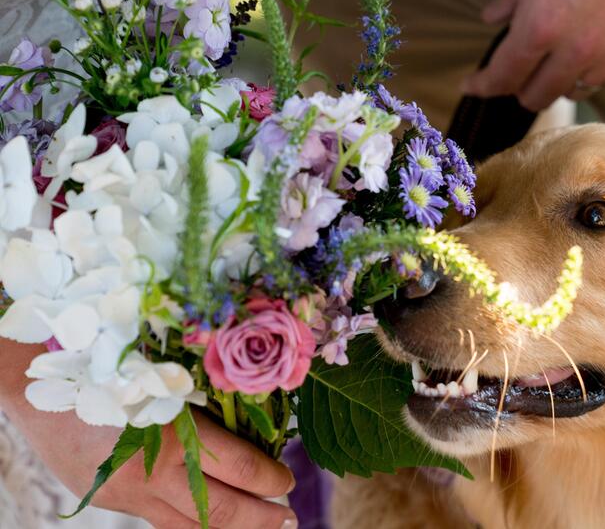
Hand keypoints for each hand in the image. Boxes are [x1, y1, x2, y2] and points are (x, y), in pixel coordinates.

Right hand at [0, 341, 297, 528]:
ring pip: (191, 526)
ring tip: (261, 526)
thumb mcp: (165, 380)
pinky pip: (161, 521)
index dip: (271, 478)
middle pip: (222, 509)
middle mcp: (152, 471)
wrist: (40, 383)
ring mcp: (129, 492)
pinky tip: (211, 521)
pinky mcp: (111, 499)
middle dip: (262, 516)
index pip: (240, 468)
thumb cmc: (110, 366)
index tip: (288, 478)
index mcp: (173, 433)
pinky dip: (192, 524)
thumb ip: (205, 406)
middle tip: (289, 516)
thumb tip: (256, 425)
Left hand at [461, 0, 604, 110]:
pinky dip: (592, 73)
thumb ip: (511, 1)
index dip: (482, 84)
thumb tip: (493, 18)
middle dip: (520, 86)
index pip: (503, 76)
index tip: (471, 85)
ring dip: (558, 81)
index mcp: (542, 27)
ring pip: (572, 92)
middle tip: (517, 70)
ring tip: (556, 59)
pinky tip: (588, 55)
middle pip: (536, 97)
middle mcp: (575, 50)